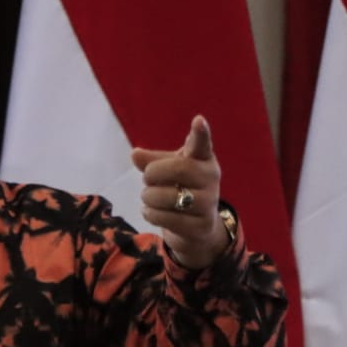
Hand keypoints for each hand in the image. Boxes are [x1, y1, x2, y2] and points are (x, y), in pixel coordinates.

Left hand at [130, 115, 228, 269]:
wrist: (196, 226)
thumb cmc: (180, 188)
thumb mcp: (166, 171)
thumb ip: (151, 161)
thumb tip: (135, 154)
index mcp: (203, 158)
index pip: (202, 144)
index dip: (201, 133)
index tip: (198, 120)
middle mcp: (211, 178)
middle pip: (178, 169)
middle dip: (153, 174)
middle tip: (147, 179)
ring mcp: (209, 203)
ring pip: (168, 196)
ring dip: (148, 197)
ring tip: (150, 198)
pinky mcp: (201, 225)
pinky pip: (165, 218)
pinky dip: (150, 214)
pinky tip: (152, 212)